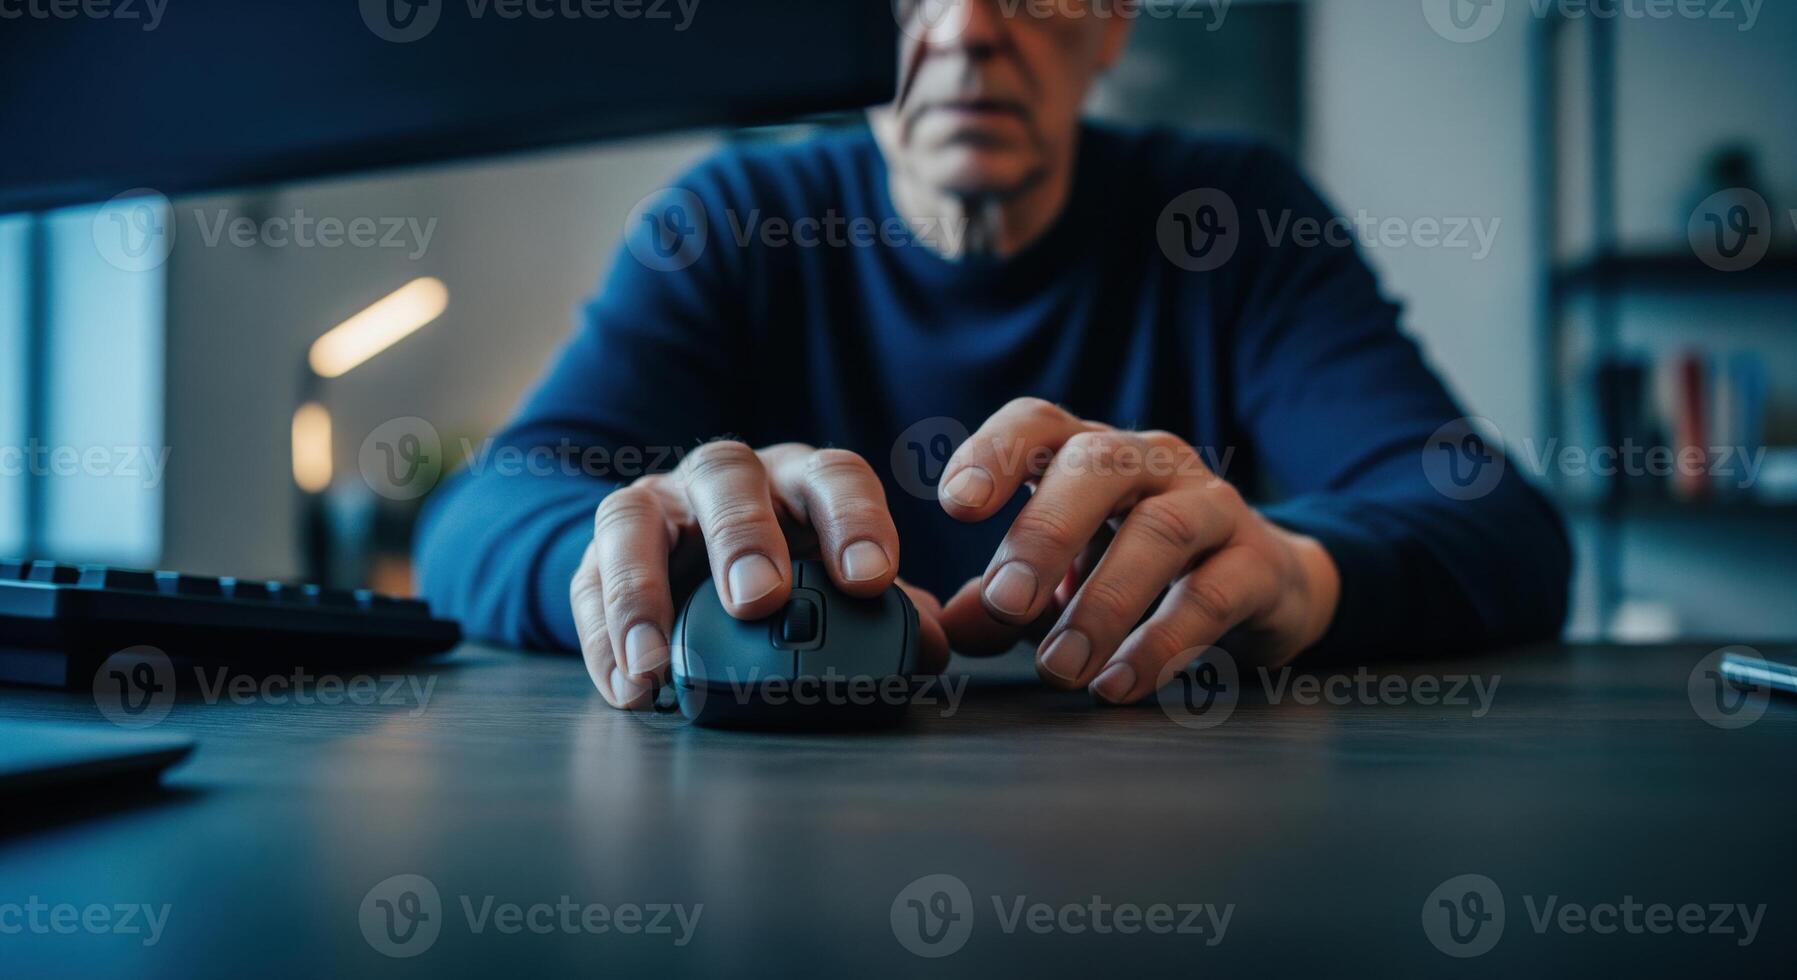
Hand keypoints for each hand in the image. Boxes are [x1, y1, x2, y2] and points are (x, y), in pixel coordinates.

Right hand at [570, 441, 949, 707]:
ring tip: (657, 661)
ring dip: (641, 589)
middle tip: (758, 601)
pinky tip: (626, 686)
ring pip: (633, 517)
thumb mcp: (838, 587)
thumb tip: (932, 649)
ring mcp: (656, 506)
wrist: (693, 562)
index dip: (854, 520)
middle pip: (729, 478)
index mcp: (799, 480)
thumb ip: (886, 614)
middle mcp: (726, 478)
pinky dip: (600, 636)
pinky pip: (585, 581)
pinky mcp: (596, 548)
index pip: (833, 475)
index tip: (868, 580)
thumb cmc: (787, 571)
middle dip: (743, 538)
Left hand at [934, 399, 1340, 703]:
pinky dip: (1163, 642)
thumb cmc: (1136, 569)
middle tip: (1005, 604)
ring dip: (1103, 604)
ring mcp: (1211, 504)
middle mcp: (1150, 462)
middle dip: (1045, 532)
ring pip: (1160, 530)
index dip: (993, 453)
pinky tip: (1121, 683)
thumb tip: (949, 629)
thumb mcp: (1060, 580)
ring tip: (1061, 668)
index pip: (1037, 424)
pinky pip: (1212, 594)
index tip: (956, 505)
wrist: (1263, 585)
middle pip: (1098, 465)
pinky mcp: (1258, 562)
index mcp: (1087, 453)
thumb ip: (1002, 599)